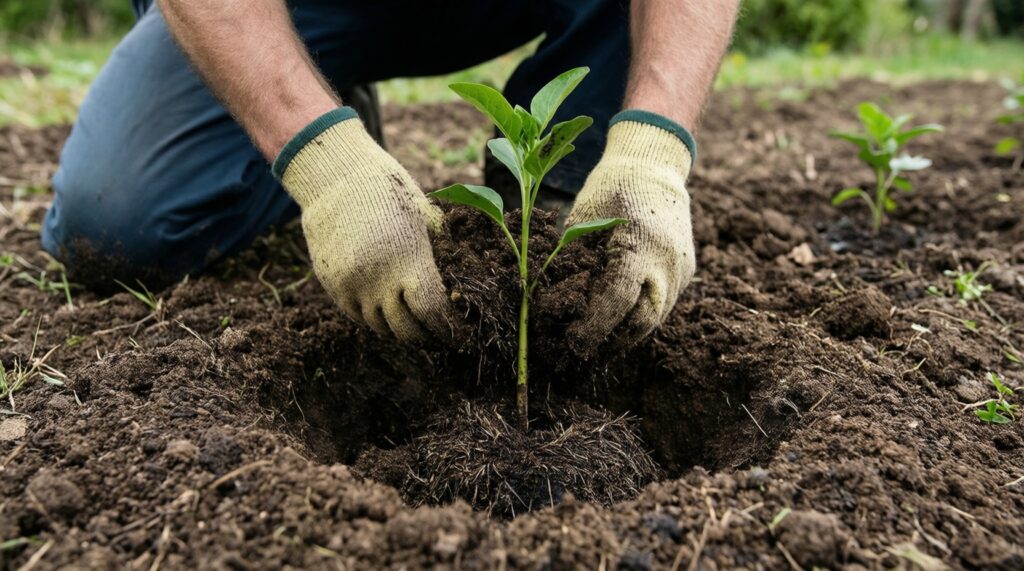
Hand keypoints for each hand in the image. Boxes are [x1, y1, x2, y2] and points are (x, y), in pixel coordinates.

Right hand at [273, 108, 451, 342]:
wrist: (334, 176)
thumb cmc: (388, 190)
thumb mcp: (425, 214)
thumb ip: (441, 250)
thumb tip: (463, 282)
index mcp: (408, 260)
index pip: (432, 313)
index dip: (448, 329)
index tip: (459, 335)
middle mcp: (377, 279)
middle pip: (406, 329)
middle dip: (427, 336)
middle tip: (440, 336)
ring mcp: (351, 285)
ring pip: (380, 327)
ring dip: (400, 330)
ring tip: (416, 327)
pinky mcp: (332, 285)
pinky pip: (357, 316)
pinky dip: (376, 319)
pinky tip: (390, 314)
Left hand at [566, 110, 696, 354]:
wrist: (654, 165)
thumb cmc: (611, 188)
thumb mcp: (583, 219)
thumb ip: (574, 262)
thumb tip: (558, 304)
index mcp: (641, 244)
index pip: (618, 300)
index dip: (593, 326)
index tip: (572, 342)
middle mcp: (669, 262)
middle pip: (643, 320)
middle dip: (611, 340)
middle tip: (581, 348)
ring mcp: (682, 269)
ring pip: (655, 318)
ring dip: (625, 332)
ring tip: (595, 338)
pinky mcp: (686, 272)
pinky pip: (662, 304)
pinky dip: (639, 316)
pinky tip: (616, 320)